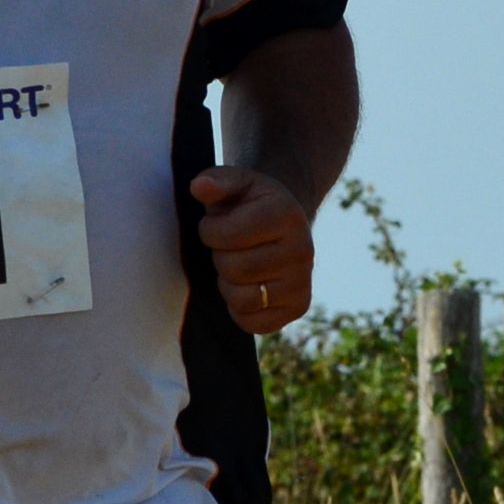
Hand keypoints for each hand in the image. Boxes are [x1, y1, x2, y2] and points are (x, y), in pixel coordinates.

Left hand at [188, 167, 313, 334]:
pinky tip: (248, 285)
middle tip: (230, 246)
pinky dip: (240, 308)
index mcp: (286, 214)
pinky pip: (253, 323)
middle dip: (220, 257)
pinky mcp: (298, 307)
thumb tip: (200, 187)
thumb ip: (216, 180)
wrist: (284, 225)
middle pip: (233, 268)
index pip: (226, 235)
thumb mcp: (236, 183)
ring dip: (228, 283)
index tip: (217, 224)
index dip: (209, 231)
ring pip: (242, 298)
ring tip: (238, 265)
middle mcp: (303, 250)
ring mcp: (303, 281)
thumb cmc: (251, 203)